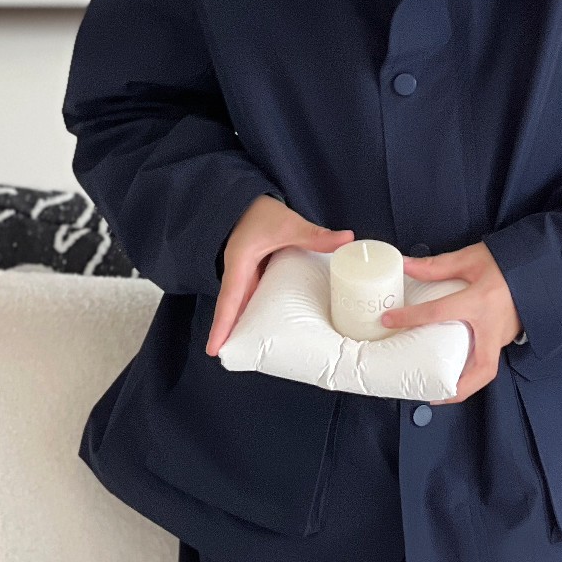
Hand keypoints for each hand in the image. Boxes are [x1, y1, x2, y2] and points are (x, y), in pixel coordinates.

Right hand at [207, 196, 353, 356]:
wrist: (248, 202)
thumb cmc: (261, 213)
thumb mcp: (288, 224)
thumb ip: (315, 235)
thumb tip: (347, 239)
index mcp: (239, 264)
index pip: (229, 301)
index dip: (222, 327)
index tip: (213, 350)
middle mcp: (238, 274)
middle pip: (231, 311)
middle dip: (228, 335)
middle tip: (229, 359)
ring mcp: (244, 277)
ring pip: (240, 308)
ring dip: (240, 329)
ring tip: (245, 353)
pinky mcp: (253, 277)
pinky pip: (251, 301)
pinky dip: (254, 316)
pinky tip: (263, 331)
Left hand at [383, 242, 520, 402]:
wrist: (539, 267)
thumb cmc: (506, 262)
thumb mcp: (470, 259)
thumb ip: (438, 266)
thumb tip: (406, 264)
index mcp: (481, 301)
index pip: (439, 313)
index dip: (411, 317)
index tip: (389, 320)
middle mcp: (493, 325)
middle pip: (482, 369)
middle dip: (459, 389)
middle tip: (435, 396)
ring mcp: (503, 335)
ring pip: (487, 370)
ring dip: (467, 385)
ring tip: (442, 390)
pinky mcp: (507, 337)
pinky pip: (488, 358)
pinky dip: (472, 370)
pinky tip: (455, 370)